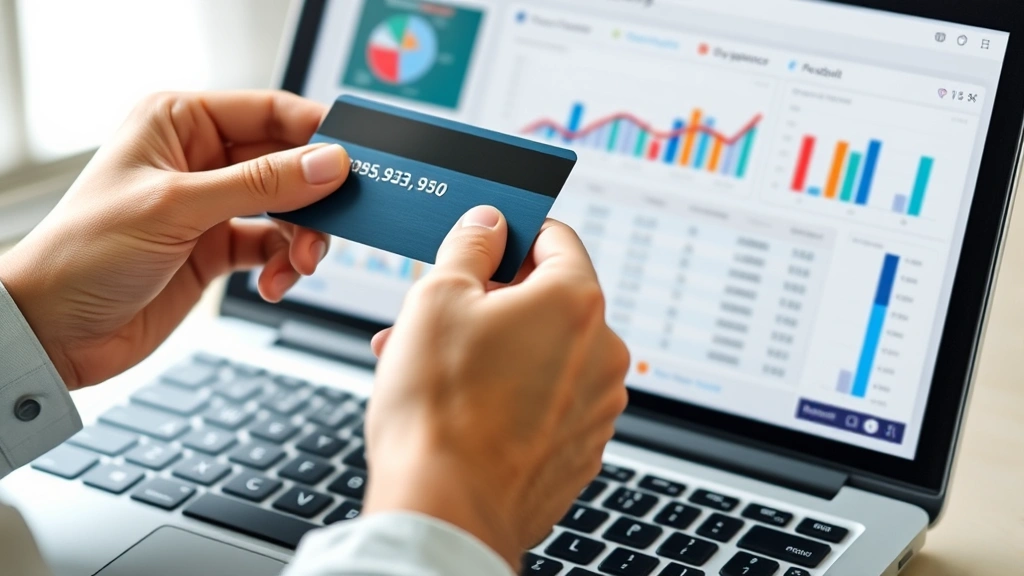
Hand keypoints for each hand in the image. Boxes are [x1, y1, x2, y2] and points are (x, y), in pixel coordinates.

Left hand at [0, 91, 349, 389]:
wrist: (54, 332)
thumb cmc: (84, 253)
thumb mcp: (178, 208)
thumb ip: (260, 184)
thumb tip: (328, 163)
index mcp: (179, 122)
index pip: (269, 112)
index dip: (316, 135)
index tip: (355, 162)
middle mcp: (199, 159)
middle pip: (288, 164)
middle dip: (314, 198)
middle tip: (336, 224)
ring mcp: (211, 205)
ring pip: (288, 209)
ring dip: (303, 238)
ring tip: (300, 264)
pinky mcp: (217, 249)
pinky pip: (273, 248)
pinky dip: (283, 266)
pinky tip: (275, 283)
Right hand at [363, 206, 630, 568]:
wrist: (447, 510)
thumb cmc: (440, 409)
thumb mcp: (436, 297)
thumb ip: (470, 244)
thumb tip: (488, 223)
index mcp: (576, 303)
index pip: (557, 238)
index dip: (513, 233)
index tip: (484, 242)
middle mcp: (602, 354)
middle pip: (547, 300)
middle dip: (490, 301)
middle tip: (439, 313)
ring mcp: (596, 407)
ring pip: (542, 354)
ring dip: (493, 348)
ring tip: (432, 365)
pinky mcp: (580, 449)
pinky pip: (547, 401)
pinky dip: (510, 394)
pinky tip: (461, 405)